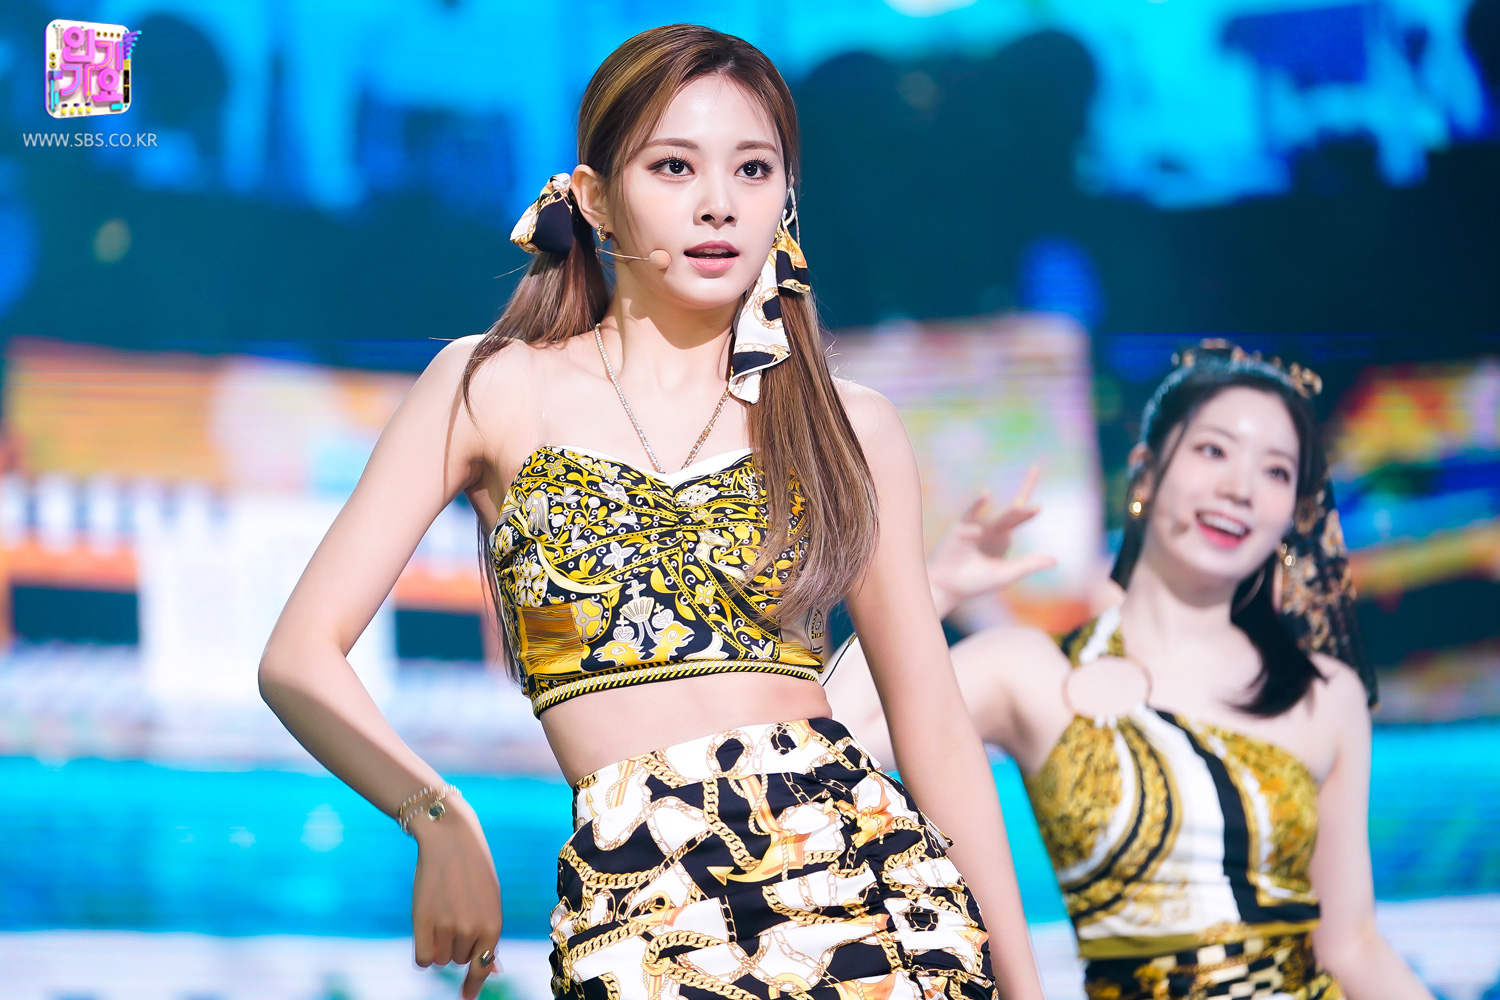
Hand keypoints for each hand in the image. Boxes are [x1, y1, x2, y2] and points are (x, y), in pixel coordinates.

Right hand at [409, 794, 503, 998]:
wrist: (450, 839)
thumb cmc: (473, 870)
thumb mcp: (490, 900)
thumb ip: (488, 934)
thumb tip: (492, 970)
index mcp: (493, 925)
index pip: (482, 966)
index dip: (473, 984)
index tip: (466, 998)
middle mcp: (472, 930)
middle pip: (457, 960)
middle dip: (455, 944)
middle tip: (454, 913)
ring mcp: (446, 927)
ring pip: (439, 959)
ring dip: (438, 944)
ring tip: (441, 913)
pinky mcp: (422, 922)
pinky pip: (422, 959)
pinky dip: (423, 950)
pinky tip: (425, 928)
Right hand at [927, 465, 1056, 616]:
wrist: (946, 587)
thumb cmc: (975, 583)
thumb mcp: (1005, 575)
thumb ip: (1028, 565)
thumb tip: (1055, 560)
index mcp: (1003, 538)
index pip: (1020, 519)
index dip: (1029, 512)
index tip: (1040, 506)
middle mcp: (992, 529)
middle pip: (1012, 511)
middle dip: (1025, 495)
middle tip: (1036, 474)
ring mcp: (976, 528)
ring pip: (997, 518)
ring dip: (1010, 515)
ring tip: (1022, 509)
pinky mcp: (960, 529)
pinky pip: (971, 514)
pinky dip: (978, 505)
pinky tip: (986, 495)